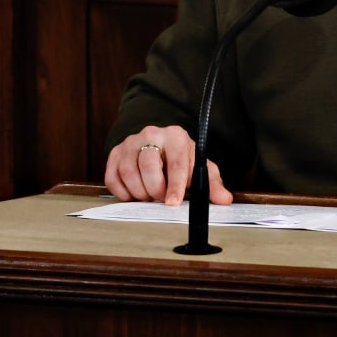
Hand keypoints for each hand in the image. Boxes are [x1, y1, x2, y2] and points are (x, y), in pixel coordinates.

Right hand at [104, 125, 230, 206]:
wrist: (159, 147)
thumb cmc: (181, 160)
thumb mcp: (198, 169)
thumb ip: (211, 184)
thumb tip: (225, 200)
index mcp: (176, 136)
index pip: (176, 162)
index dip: (175, 185)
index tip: (173, 202)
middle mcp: (151, 134)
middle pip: (148, 165)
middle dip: (155, 189)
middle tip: (160, 200)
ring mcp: (130, 143)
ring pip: (128, 171)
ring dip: (139, 192)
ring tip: (149, 197)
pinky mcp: (115, 153)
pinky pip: (112, 177)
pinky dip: (122, 192)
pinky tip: (133, 195)